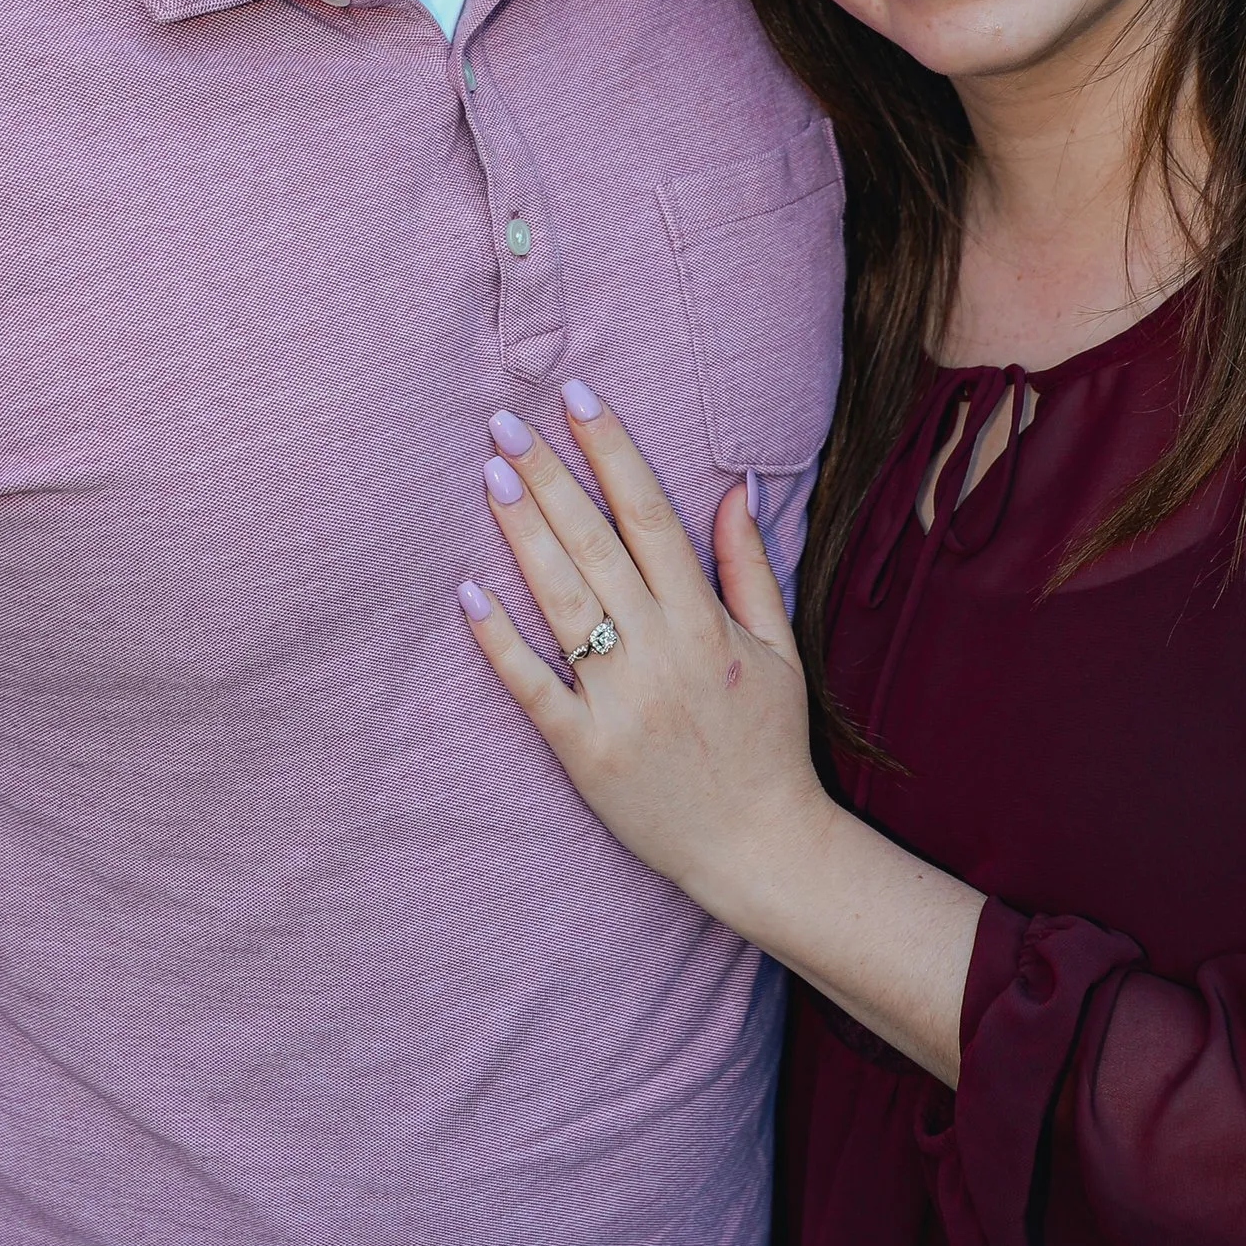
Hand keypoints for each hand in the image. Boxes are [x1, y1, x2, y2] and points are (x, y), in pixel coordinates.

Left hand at [459, 384, 984, 1079]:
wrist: (760, 848)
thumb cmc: (768, 746)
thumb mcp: (778, 650)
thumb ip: (750, 569)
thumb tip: (733, 490)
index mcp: (706, 621)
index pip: (650, 515)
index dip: (612, 450)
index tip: (577, 397)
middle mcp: (661, 650)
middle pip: (596, 545)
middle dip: (551, 476)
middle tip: (505, 421)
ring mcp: (620, 700)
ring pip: (563, 601)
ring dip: (524, 535)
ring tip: (491, 476)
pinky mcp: (584, 749)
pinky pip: (533, 687)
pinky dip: (499, 642)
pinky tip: (466, 594)